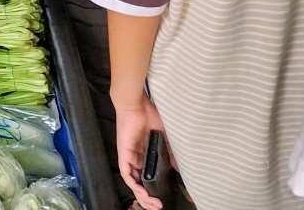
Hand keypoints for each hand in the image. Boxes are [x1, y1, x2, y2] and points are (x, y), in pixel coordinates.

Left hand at [114, 95, 164, 209]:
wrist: (137, 104)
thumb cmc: (149, 116)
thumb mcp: (164, 137)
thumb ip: (170, 152)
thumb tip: (179, 167)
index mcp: (144, 154)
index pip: (146, 176)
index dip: (153, 188)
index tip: (163, 198)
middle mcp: (136, 157)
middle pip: (139, 182)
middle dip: (148, 197)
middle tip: (159, 206)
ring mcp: (129, 156)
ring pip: (132, 181)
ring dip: (141, 194)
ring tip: (153, 203)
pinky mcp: (124, 153)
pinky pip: (126, 173)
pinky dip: (133, 184)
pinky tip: (142, 192)